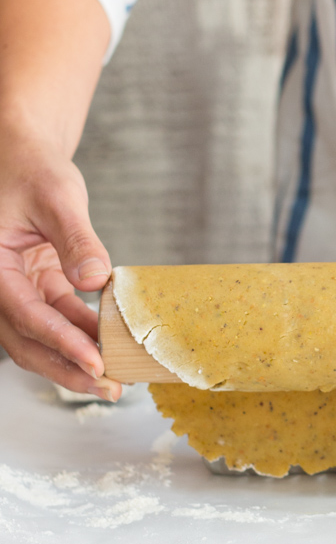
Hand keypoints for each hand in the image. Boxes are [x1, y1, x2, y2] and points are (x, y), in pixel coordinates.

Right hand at [0, 135, 120, 398]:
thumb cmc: (33, 169)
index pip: (24, 314)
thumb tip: (96, 280)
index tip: (94, 361)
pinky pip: (55, 318)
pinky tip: (111, 343)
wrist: (24, 157)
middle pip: (26, 341)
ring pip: (39, 337)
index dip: (60, 341)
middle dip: (66, 368)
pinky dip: (81, 333)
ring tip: (114, 378)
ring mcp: (14, 288)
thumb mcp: (58, 197)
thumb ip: (76, 239)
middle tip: (108, 386)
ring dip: (74, 358)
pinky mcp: (34, 286)